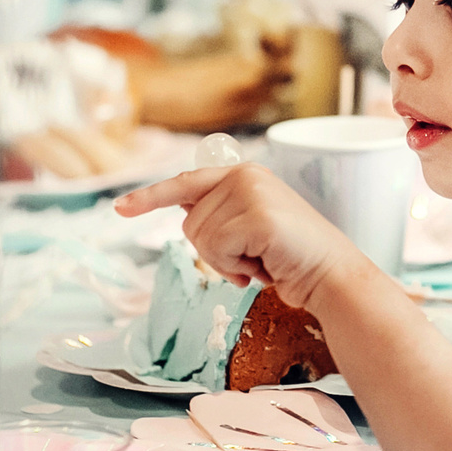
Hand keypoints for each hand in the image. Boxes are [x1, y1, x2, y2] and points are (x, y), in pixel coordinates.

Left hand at [116, 165, 366, 310]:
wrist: (331, 276)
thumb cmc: (291, 258)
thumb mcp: (249, 229)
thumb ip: (219, 215)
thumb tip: (182, 213)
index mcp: (244, 174)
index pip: (185, 183)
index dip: (150, 197)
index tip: (120, 209)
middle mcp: (246, 176)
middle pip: (189, 222)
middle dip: (214, 251)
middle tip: (251, 258)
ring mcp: (253, 193)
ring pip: (200, 237)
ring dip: (227, 262)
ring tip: (261, 260)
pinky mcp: (258, 216)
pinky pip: (217, 249)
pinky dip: (235, 267)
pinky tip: (263, 266)